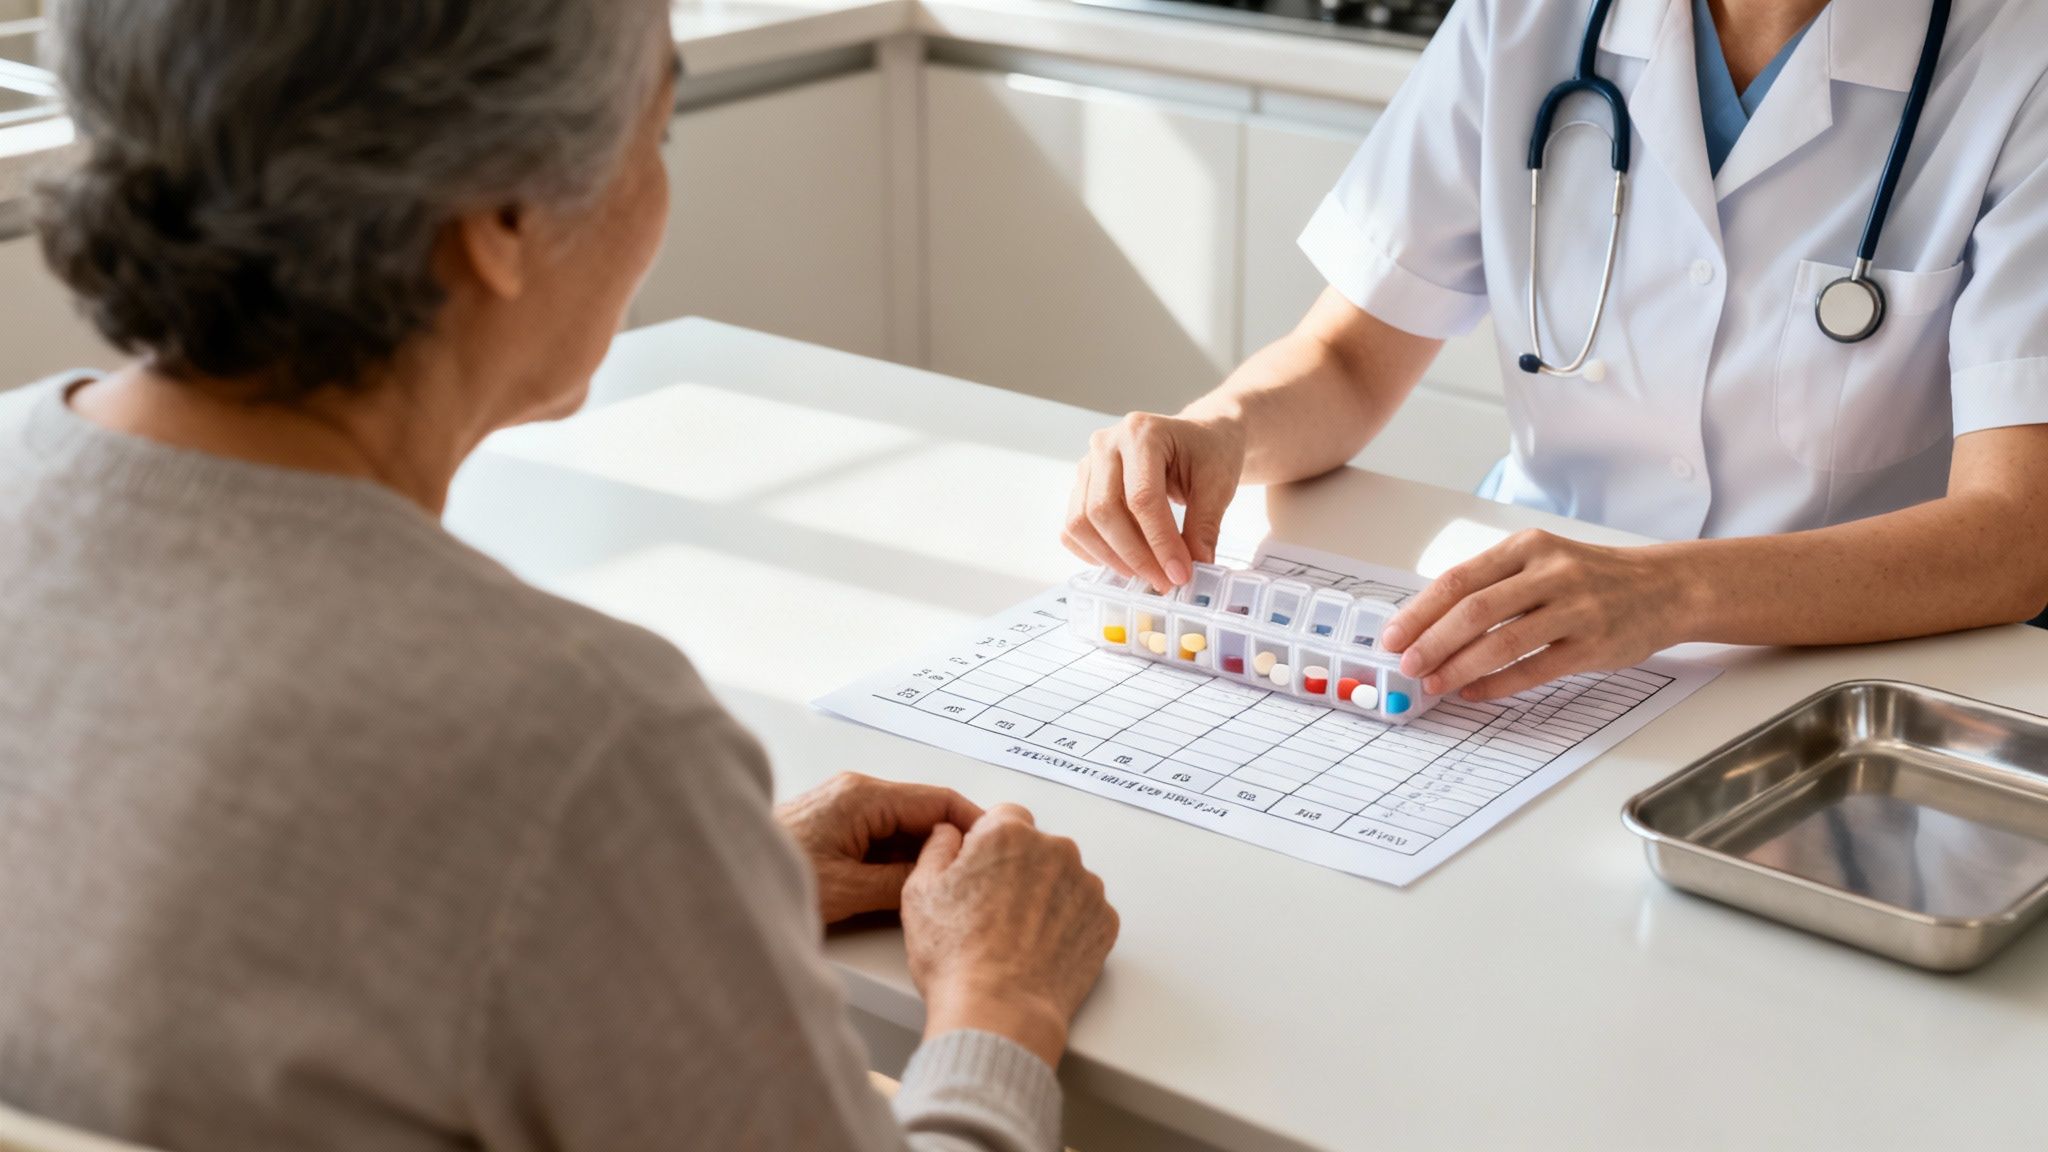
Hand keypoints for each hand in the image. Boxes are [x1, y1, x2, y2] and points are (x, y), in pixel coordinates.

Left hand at [775, 772, 983, 925]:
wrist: (720, 878)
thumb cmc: (771, 873)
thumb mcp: (849, 889)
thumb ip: (901, 881)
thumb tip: (939, 878)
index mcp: (863, 796)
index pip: (937, 800)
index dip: (973, 822)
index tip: (997, 844)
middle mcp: (856, 792)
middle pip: (923, 813)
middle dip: (950, 842)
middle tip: (977, 872)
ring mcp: (844, 807)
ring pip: (903, 827)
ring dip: (924, 853)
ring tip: (946, 884)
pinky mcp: (834, 824)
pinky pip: (881, 836)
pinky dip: (899, 858)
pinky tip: (908, 885)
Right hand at [901, 804, 1119, 1067]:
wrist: (999, 1012)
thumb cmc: (956, 955)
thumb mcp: (919, 892)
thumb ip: (936, 849)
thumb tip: (948, 835)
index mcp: (1008, 834)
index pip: (1004, 818)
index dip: (988, 846)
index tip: (980, 873)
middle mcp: (1055, 850)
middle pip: (1036, 848)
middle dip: (1019, 870)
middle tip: (992, 912)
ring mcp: (1086, 886)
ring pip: (1063, 880)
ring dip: (1046, 897)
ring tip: (1017, 938)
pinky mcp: (1104, 921)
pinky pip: (1084, 912)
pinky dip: (1067, 926)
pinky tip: (1041, 951)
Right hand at [1063, 411, 1245, 591]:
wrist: (1197, 437)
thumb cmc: (1208, 452)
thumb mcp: (1218, 483)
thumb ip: (1204, 525)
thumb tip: (1195, 566)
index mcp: (1142, 433)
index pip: (1142, 498)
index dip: (1160, 542)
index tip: (1179, 574)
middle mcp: (1106, 444)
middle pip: (1104, 510)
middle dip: (1135, 555)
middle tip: (1163, 581)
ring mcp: (1088, 464)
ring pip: (1082, 521)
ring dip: (1111, 557)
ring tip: (1145, 575)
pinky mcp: (1082, 485)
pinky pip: (1072, 527)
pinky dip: (1092, 551)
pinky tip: (1122, 563)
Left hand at [1380, 529, 1692, 700]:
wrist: (1665, 587)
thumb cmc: (1590, 577)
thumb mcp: (1541, 561)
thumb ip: (1493, 583)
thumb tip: (1429, 622)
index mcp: (1527, 548)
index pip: (1459, 580)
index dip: (1419, 612)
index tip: (1392, 637)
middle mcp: (1550, 573)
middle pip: (1474, 611)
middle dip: (1431, 642)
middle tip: (1406, 665)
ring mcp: (1575, 609)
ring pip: (1502, 642)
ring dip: (1459, 668)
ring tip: (1433, 684)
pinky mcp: (1593, 645)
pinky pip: (1534, 669)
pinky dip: (1498, 685)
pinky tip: (1473, 694)